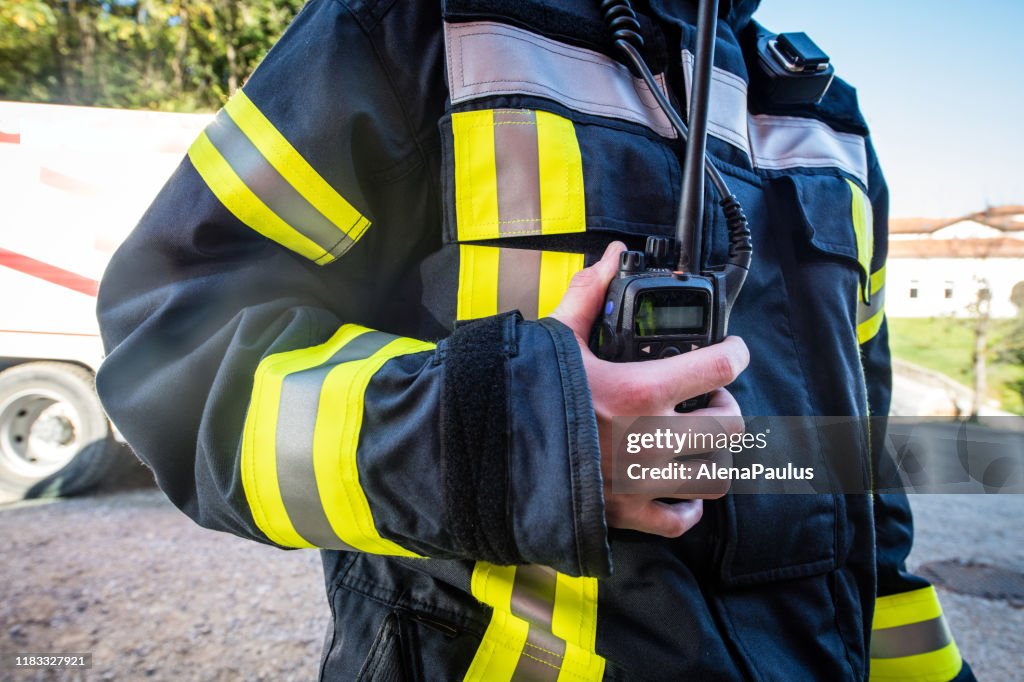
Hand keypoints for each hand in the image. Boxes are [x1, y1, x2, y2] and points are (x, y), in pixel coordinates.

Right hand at [549, 242, 748, 537]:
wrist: (488, 454)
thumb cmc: (523, 395)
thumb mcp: (557, 338)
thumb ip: (589, 294)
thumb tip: (611, 257)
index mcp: (640, 391)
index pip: (720, 367)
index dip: (735, 353)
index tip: (733, 350)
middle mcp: (652, 439)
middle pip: (731, 426)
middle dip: (727, 407)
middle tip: (709, 398)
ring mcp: (642, 480)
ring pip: (717, 476)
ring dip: (715, 456)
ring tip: (698, 441)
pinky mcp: (626, 513)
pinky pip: (679, 520)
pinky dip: (687, 507)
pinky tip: (679, 490)